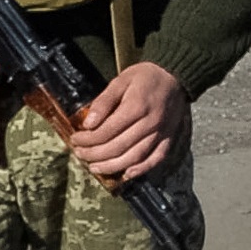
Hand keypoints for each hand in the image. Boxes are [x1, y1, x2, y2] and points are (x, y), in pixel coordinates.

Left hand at [67, 62, 189, 185]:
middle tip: (80, 154)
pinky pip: (156, 158)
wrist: (176, 75)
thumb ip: (104, 101)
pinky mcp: (169, 138)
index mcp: (136, 107)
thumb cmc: (145, 77)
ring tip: (94, 167)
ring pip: (134, 157)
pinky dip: (141, 169)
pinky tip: (126, 174)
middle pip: (118, 147)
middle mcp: (149, 123)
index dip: (87, 139)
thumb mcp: (121, 80)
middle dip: (94, 154)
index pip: (106, 131)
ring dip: (112, 166)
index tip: (74, 139)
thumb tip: (88, 124)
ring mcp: (161, 133)